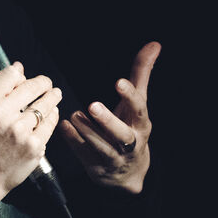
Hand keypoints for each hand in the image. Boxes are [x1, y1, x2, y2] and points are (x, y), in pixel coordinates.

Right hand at [0, 61, 63, 212]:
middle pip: (32, 86)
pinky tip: (49, 115)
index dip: (20, 74)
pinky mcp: (34, 145)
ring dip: (52, 97)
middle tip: (46, 84)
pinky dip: (52, 116)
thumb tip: (17, 69)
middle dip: (43, 83)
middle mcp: (1, 115)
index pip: (10, 75)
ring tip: (53, 95)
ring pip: (46, 103)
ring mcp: (20, 131)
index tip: (23, 77)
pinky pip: (50, 122)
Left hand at [59, 41, 159, 193]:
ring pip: (102, 147)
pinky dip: (74, 142)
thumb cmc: (131, 127)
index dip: (130, 96)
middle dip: (108, 121)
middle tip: (92, 105)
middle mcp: (130, 142)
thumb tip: (154, 44)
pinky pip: (84, 156)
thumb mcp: (137, 103)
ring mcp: (114, 157)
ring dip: (87, 131)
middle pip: (122, 134)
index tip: (119, 82)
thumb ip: (141, 74)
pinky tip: (64, 126)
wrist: (128, 173)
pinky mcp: (97, 168)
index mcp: (141, 124)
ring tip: (74, 114)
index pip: (139, 109)